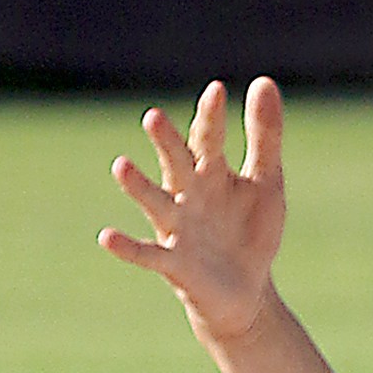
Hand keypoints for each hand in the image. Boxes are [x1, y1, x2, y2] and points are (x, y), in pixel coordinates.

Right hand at [99, 79, 286, 344]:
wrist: (246, 291)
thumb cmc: (251, 230)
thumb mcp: (266, 182)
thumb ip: (264, 136)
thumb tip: (264, 80)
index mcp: (210, 172)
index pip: (208, 139)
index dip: (212, 118)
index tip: (216, 91)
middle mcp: (187, 193)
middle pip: (176, 163)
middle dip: (166, 143)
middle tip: (153, 117)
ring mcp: (178, 227)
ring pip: (154, 201)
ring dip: (138, 186)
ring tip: (121, 165)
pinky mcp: (174, 264)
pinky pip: (147, 254)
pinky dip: (127, 247)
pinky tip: (106, 237)